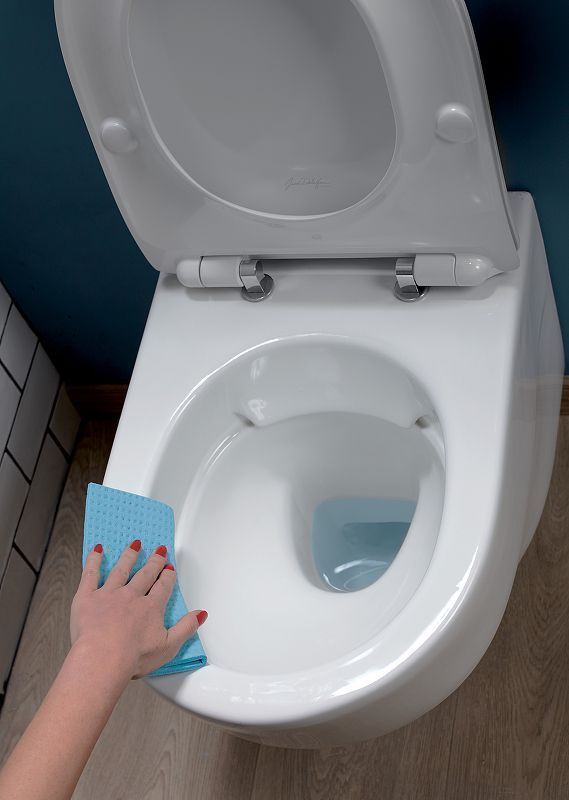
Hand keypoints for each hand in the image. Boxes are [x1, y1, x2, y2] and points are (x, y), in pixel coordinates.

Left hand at [70, 540, 206, 678]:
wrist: (102, 659)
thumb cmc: (133, 657)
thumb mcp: (169, 646)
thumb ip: (186, 627)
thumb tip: (201, 614)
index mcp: (151, 608)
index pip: (163, 587)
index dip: (168, 576)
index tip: (170, 568)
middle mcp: (131, 596)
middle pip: (145, 574)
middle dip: (154, 562)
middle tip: (159, 551)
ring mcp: (109, 594)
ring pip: (121, 569)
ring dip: (129, 556)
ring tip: (135, 545)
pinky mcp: (87, 597)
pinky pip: (91, 574)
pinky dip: (94, 560)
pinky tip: (97, 549)